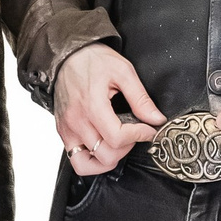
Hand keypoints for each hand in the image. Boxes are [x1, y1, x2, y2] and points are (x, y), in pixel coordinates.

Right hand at [53, 43, 165, 175]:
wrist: (67, 56)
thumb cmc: (92, 60)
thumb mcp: (123, 72)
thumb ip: (141, 98)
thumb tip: (156, 118)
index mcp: (92, 106)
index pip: (117, 138)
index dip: (139, 136)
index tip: (148, 129)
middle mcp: (76, 122)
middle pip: (106, 155)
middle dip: (126, 148)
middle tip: (133, 134)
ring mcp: (67, 130)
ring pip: (89, 164)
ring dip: (109, 159)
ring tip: (118, 144)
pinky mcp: (63, 133)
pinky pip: (76, 161)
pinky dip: (92, 161)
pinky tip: (103, 148)